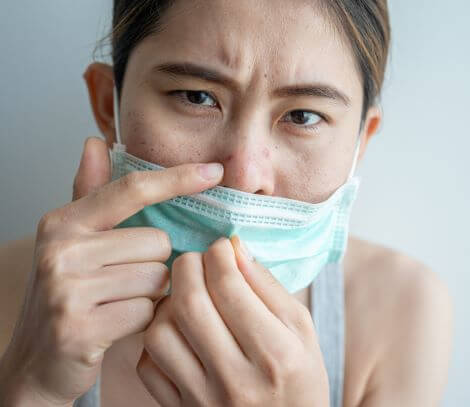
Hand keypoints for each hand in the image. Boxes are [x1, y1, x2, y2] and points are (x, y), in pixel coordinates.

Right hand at [0, 137, 223, 405]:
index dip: (178, 178)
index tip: (215, 170)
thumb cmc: (67, 295)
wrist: (37, 362)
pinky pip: (147, 312)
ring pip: (157, 278)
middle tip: (125, 282)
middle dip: (154, 265)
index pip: (132, 190)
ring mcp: (66, 290)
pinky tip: (118, 324)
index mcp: (63, 222)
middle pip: (157, 243)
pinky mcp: (79, 328)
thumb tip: (94, 142)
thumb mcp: (73, 242)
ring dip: (151, 295)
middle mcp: (61, 250)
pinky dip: (143, 320)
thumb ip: (91, 194)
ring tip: (120, 303)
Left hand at [137, 236, 329, 406]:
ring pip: (160, 333)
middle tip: (198, 261)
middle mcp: (237, 378)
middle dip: (188, 267)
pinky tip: (179, 333)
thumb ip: (268, 287)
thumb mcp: (302, 331)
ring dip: (168, 304)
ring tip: (188, 299)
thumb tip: (234, 249)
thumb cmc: (300, 379)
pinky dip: (157, 340)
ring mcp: (204, 399)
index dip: (218, 254)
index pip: (230, 286)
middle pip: (190, 304)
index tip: (221, 248)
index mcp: (275, 353)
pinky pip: (148, 366)